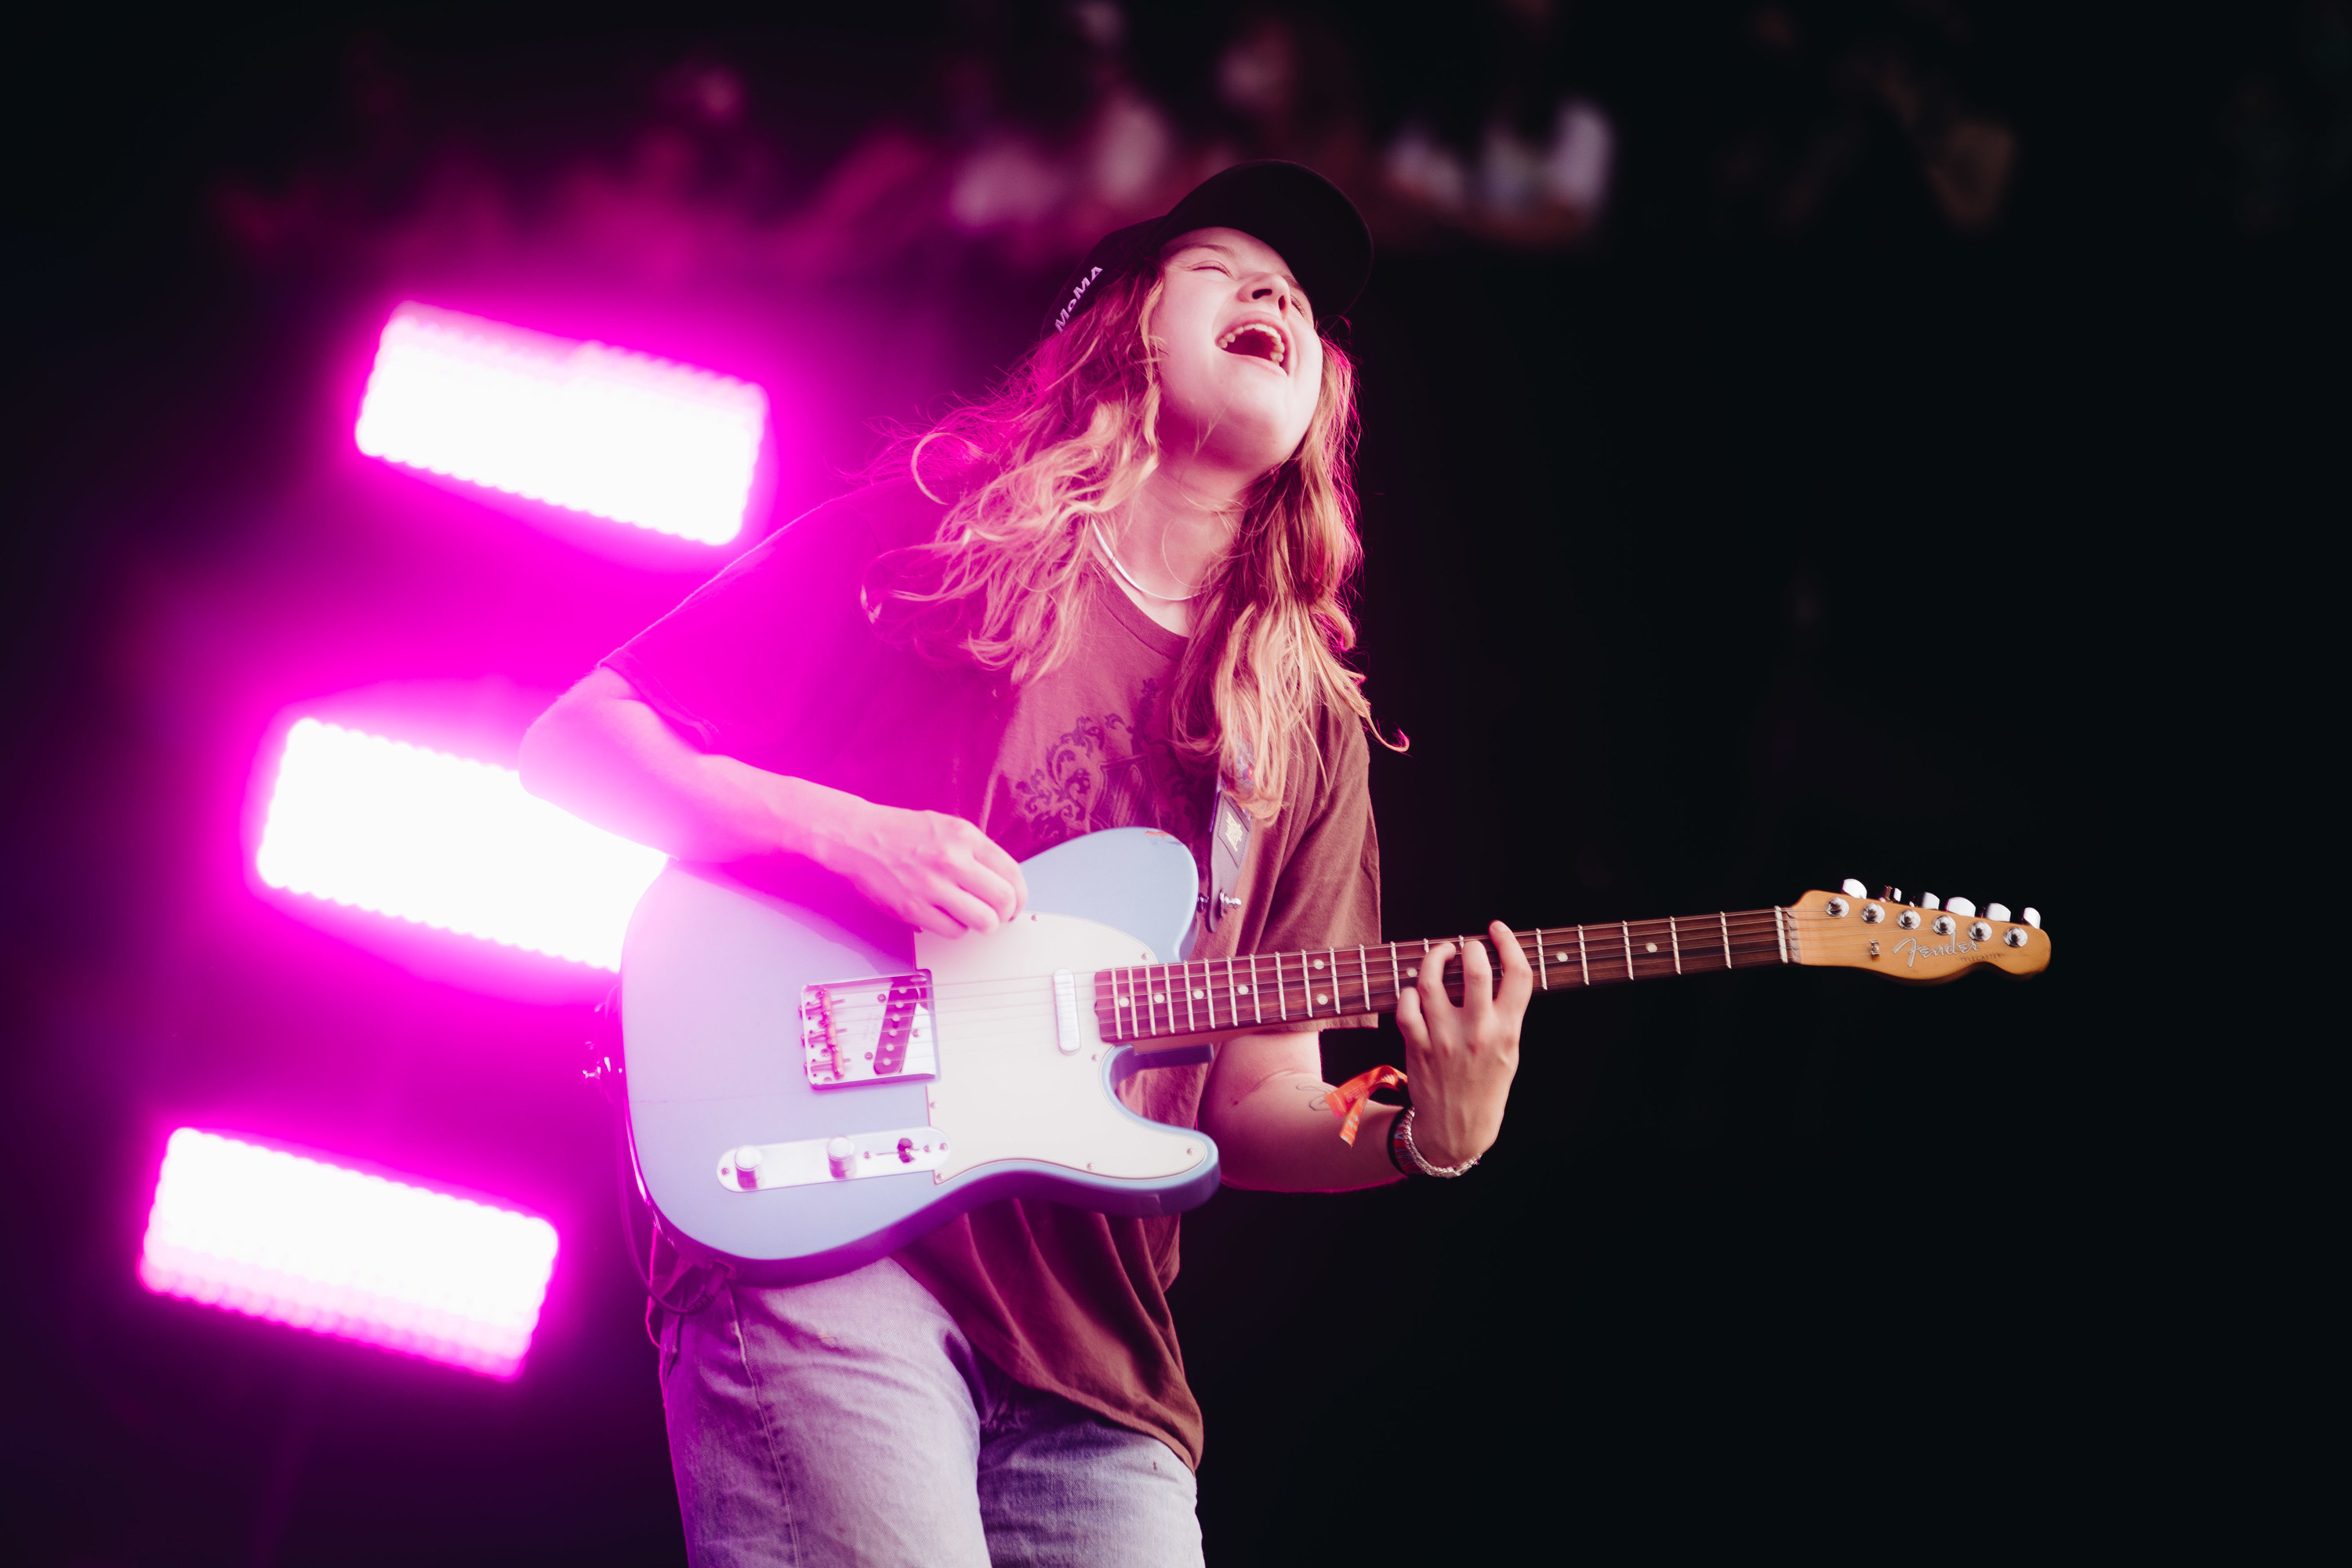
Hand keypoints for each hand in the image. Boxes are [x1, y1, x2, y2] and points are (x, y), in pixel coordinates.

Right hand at [805, 796, 1027, 938]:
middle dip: (1006, 914)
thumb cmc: (902, 832)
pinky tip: (947, 918)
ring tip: (974, 919)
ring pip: (983, 921)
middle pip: (1003, 900)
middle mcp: (952, 860)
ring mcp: (933, 885)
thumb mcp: (948, 827)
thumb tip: (1003, 882)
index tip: (1016, 905)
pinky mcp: (914, 908)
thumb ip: (977, 851)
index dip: (1020, 896)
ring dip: (983, 925)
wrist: (858, 837)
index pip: (1012, 873)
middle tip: (999, 916)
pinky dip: (955, 929)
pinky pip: (953, 931)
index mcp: (965, 837)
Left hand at [1394, 921, 1531, 1167]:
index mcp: (1507, 1031)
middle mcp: (1478, 1032)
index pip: (1518, 975)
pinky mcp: (1418, 1047)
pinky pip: (1406, 1006)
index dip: (1509, 943)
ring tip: (1439, 956)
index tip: (1497, 930)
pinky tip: (1416, 991)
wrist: (1458, 1128)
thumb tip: (1493, 968)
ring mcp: (1445, 1039)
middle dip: (1469, 948)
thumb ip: (1504, 1013)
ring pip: (1431, 981)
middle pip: (1475, 969)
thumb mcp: (1510, 1051)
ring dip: (1434, 959)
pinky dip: (1409, 992)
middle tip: (1465, 948)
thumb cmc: (1486, 1085)